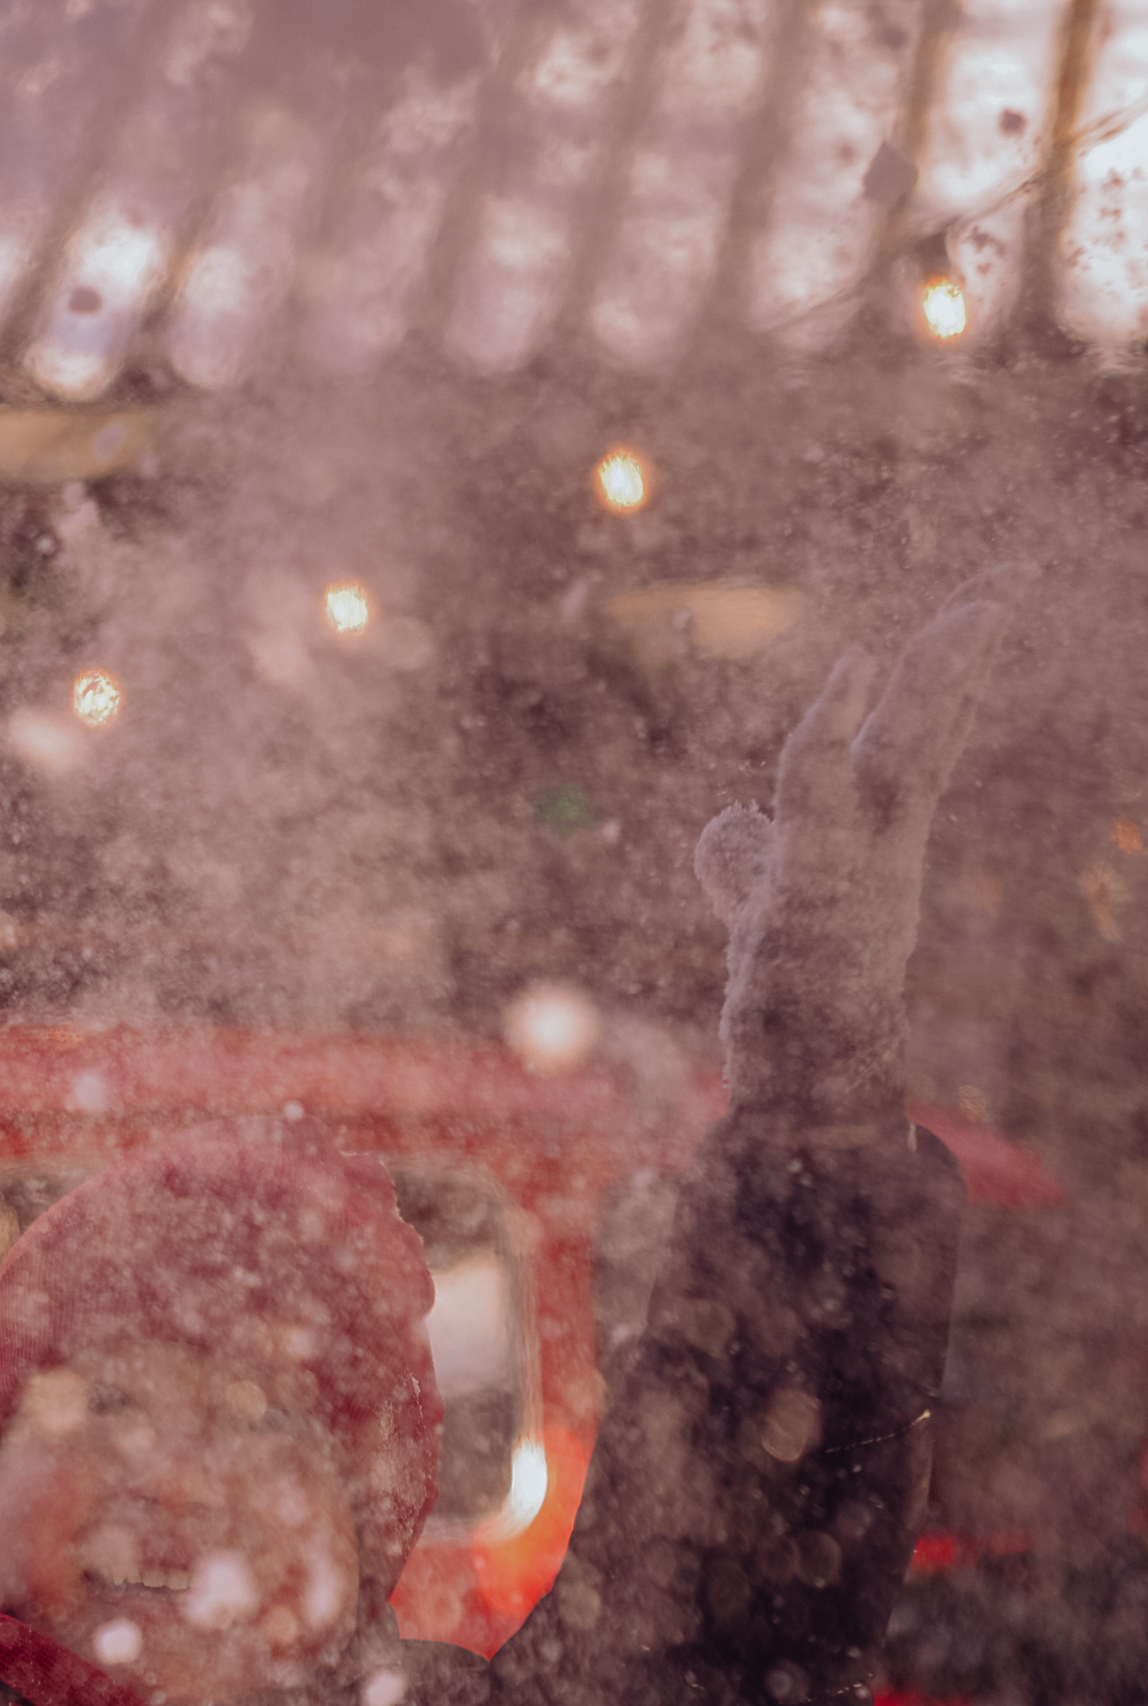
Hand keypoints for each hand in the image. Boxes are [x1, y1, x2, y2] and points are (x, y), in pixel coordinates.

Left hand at [694, 569, 1016, 1126]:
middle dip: (964, 657)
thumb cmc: (791, 999)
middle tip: (1010, 582)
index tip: (990, 603)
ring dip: (927, 685)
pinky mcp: (810, 900)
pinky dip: (832, 735)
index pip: (925, 738)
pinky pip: (818, 803)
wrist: (809, 1090)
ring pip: (897, 760)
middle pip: (928, 733)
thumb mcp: (760, 909)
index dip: (952, 675)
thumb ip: (746, 858)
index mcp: (880, 839)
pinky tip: (855, 667)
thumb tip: (728, 826)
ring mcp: (855, 872)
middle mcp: (882, 848)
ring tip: (961, 614)